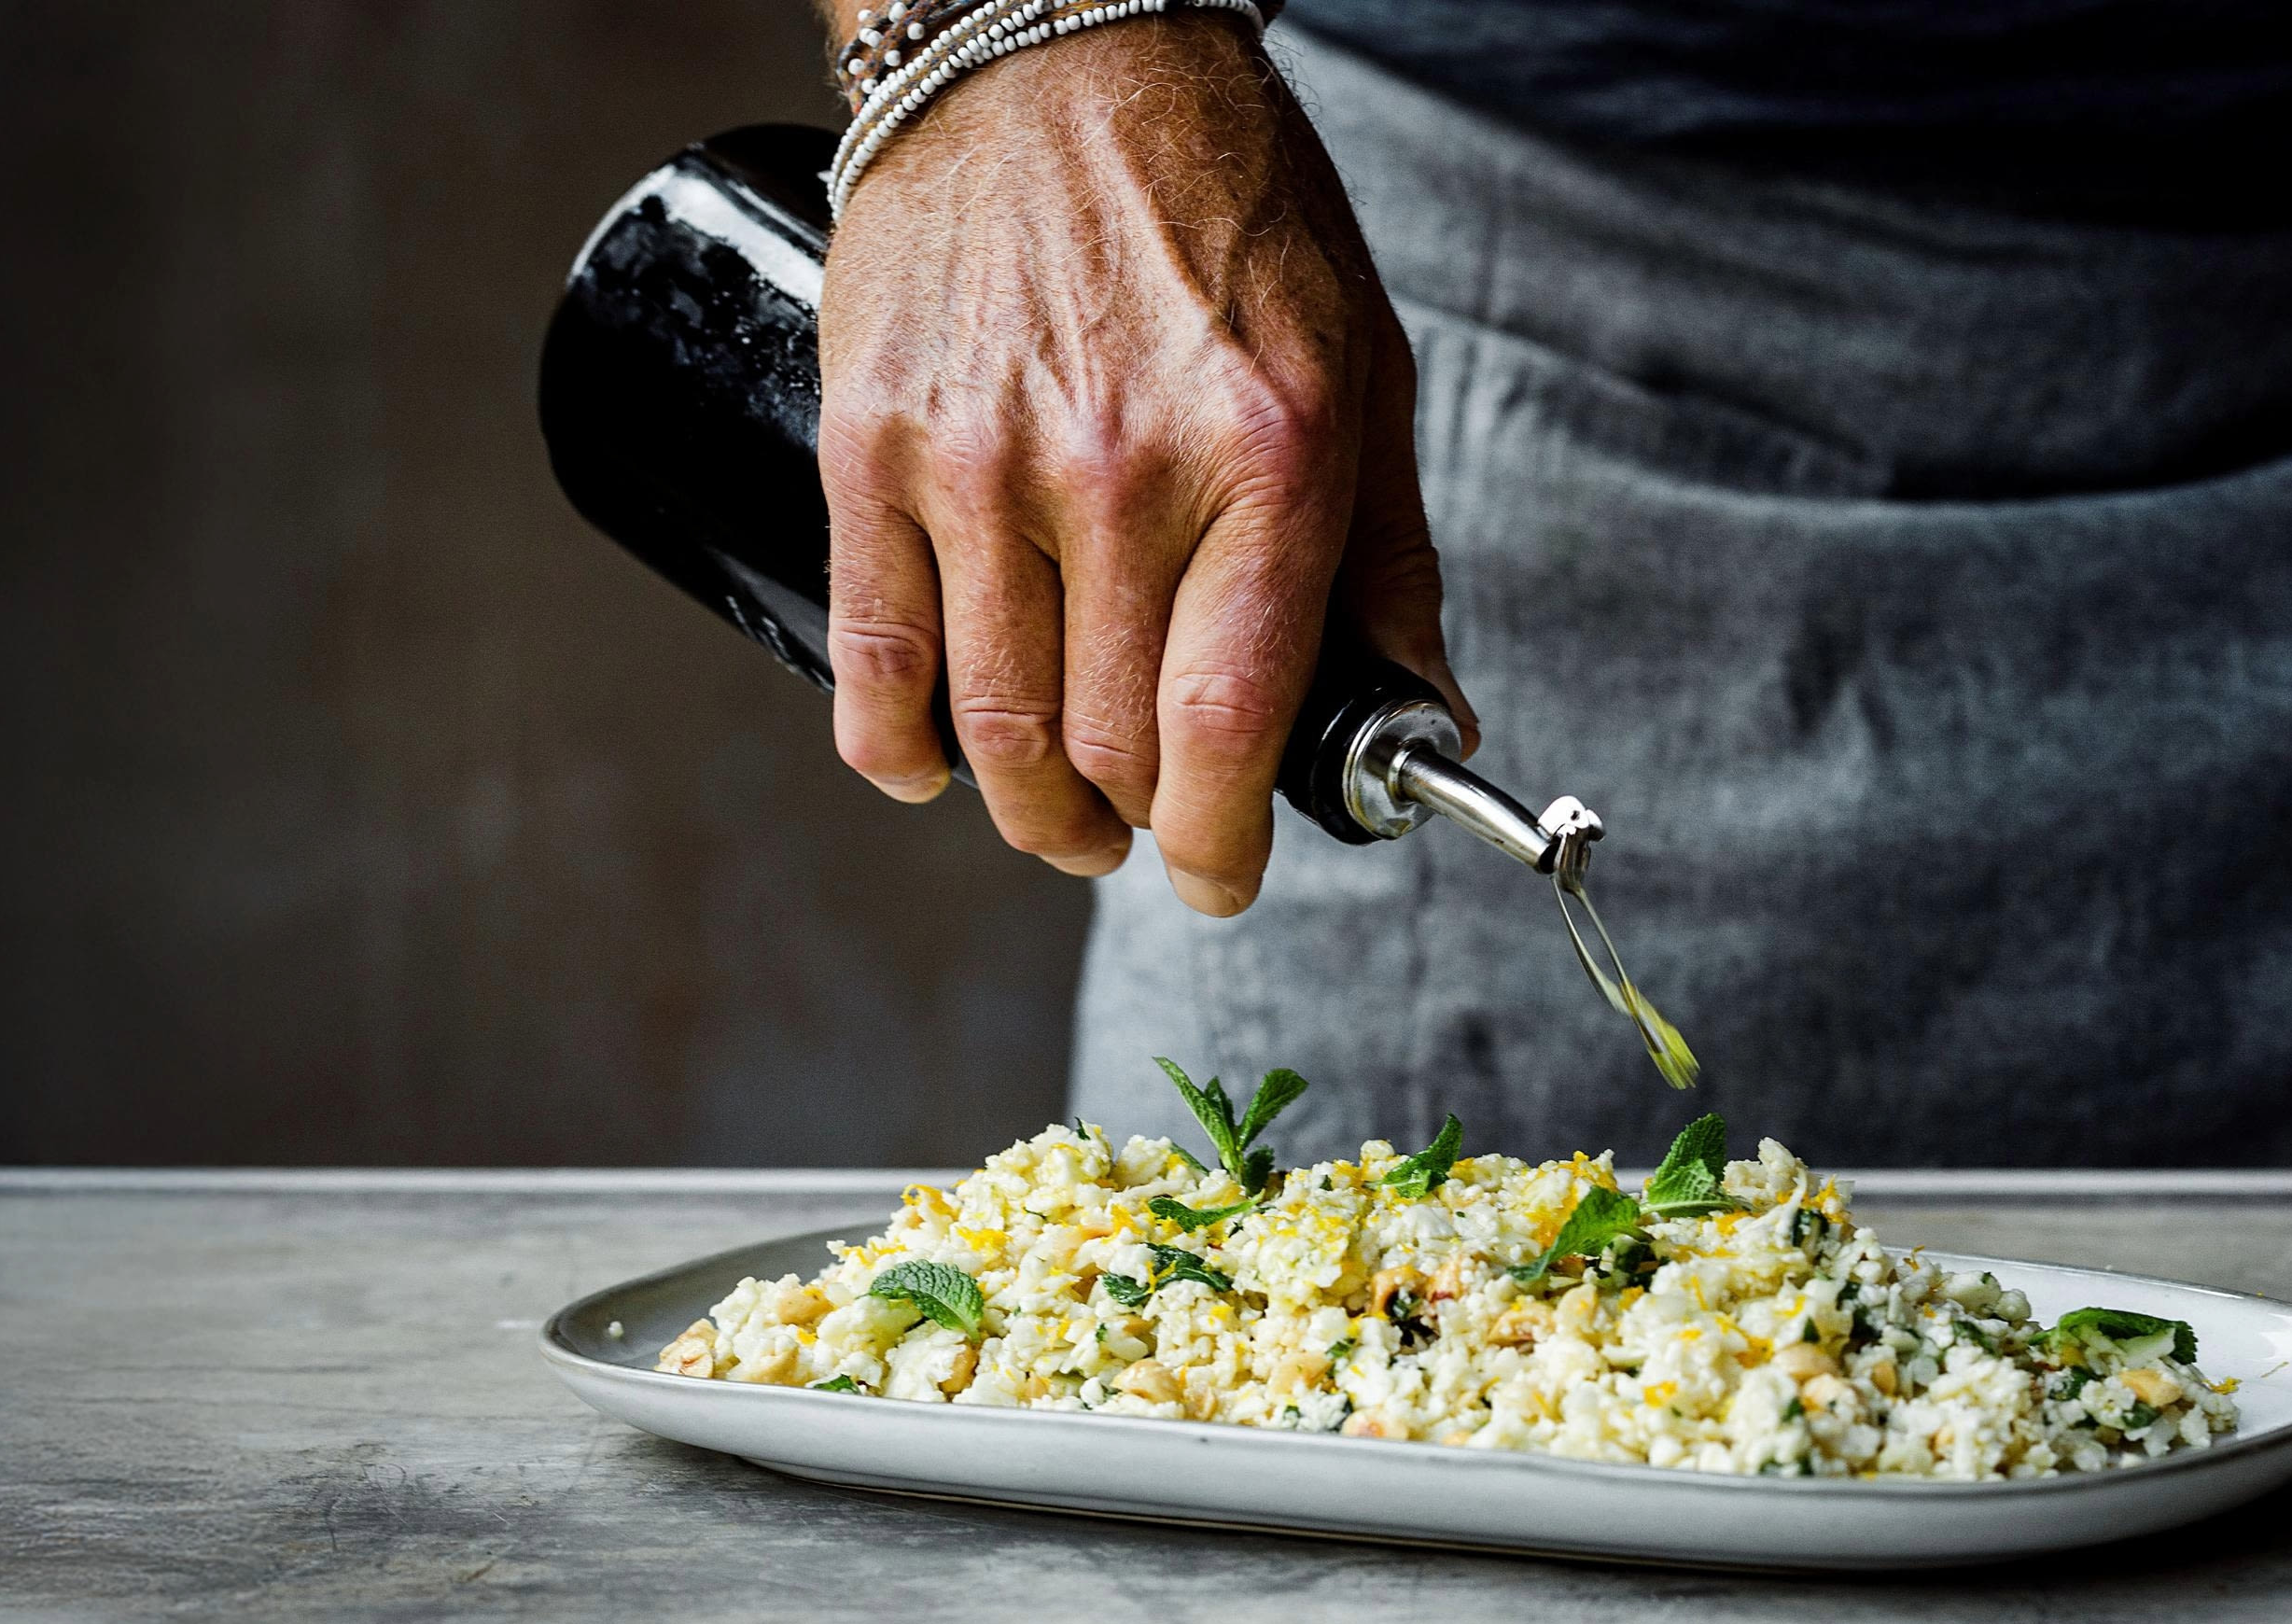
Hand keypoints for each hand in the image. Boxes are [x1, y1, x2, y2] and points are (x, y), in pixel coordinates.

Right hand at [813, 13, 1461, 912]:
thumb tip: (1422, 723)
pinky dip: (900, 751)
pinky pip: (873, 660)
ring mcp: (979, 462)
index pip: (1229, 724)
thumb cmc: (1225, 199)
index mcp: (1265, 456)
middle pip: (1111, 748)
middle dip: (1137, 827)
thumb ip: (1387, 560)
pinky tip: (935, 767)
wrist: (1057, 48)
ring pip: (996, 730)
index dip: (1222, 844)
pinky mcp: (869, 444)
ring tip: (1065, 815)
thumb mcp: (1362, 364)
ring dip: (1034, 811)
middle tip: (1149, 829)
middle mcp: (1119, 471)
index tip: (1222, 873)